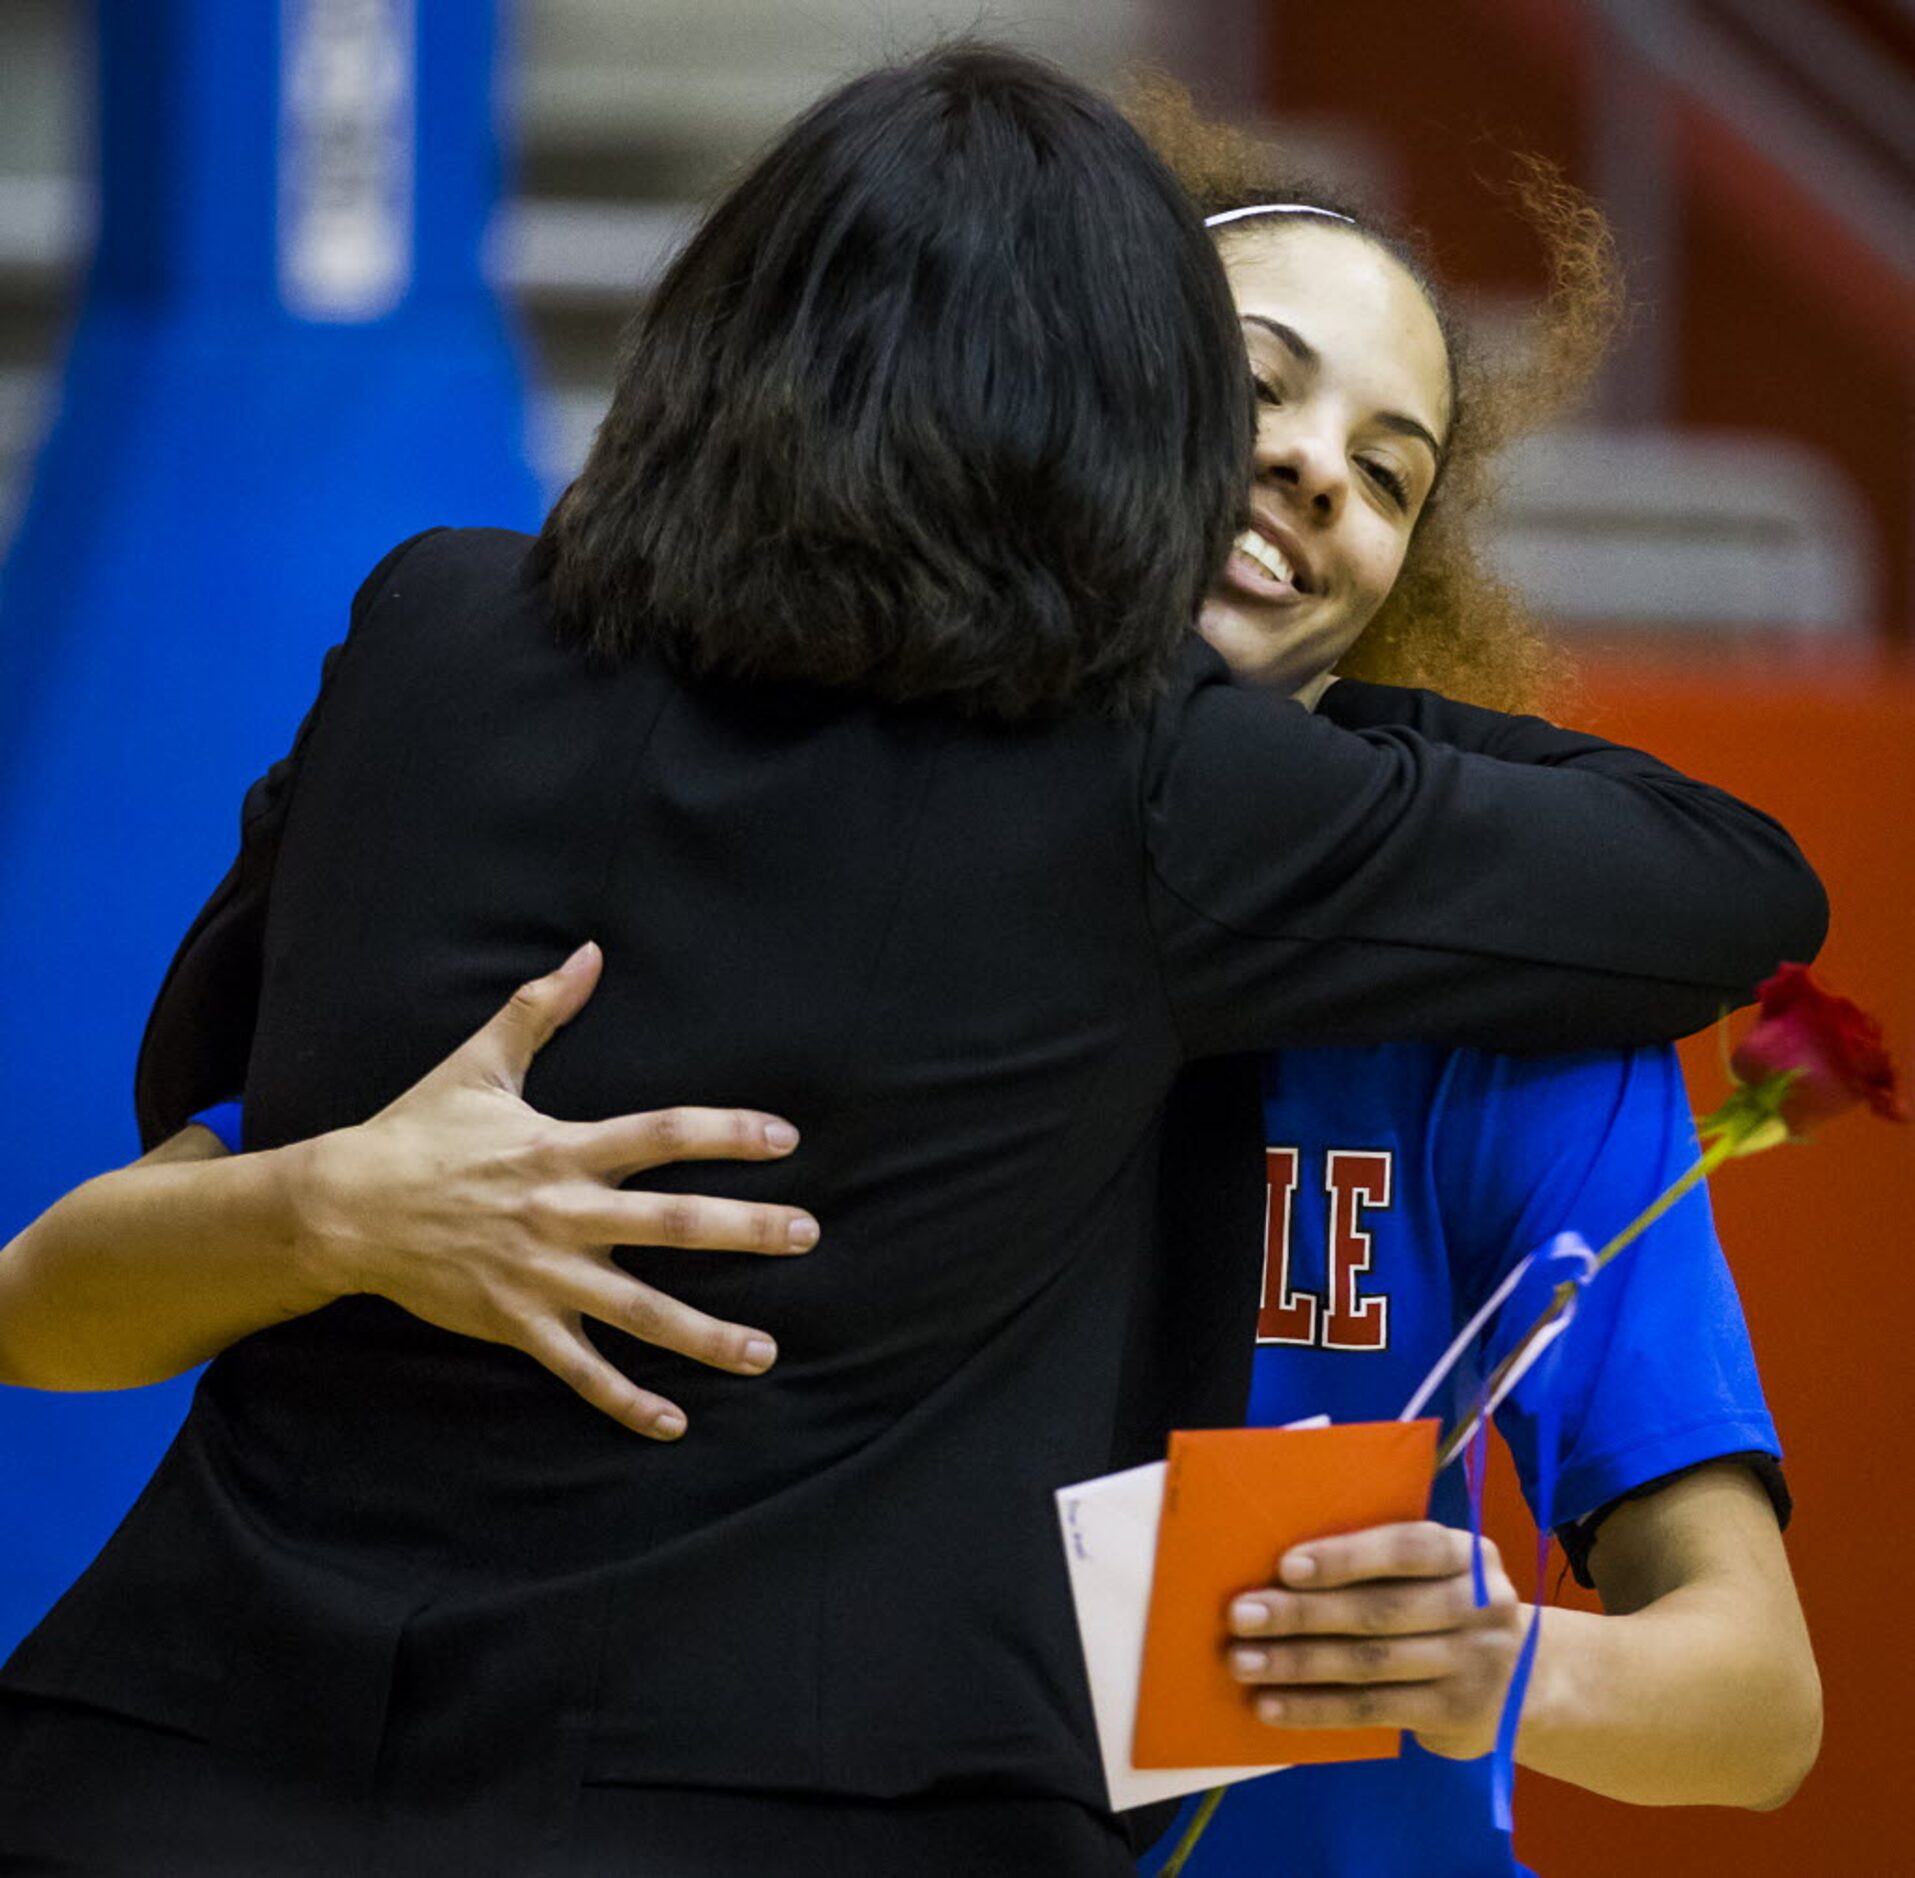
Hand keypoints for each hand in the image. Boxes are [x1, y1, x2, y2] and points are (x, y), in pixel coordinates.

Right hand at [287, 941, 816, 1439]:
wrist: (343, 1207)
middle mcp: (562, 1212)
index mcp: (562, 1147)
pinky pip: (580, 1369)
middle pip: (671, 1223)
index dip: (725, 1134)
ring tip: (766, 1352)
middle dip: (745, 1230)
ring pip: (640, 1311)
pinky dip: (625, 1400)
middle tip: (807, 1236)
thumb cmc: (417, 1131)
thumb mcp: (479, 1063)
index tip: (785, 1138)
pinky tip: (674, 1423)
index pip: (661, 1134)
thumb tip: (589, 952)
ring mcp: (541, 1275)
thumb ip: (539, 1009)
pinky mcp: (515, 1322)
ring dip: (706, 1334)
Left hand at [1226, 1521, 1524, 1760]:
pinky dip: (1316, 1708)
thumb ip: (1382, 1560)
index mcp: (1467, 1554)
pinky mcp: (1454, 1715)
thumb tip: (1281, 1563)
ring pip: (1368, 1664)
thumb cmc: (1446, 1605)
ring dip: (1297, 1664)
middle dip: (1302, 1613)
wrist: (1525, 1682)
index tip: (1287, 1566)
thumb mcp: (1437, 1571)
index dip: (1346, 1557)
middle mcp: (1479, 1606)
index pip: (1405, 1548)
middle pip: (1378, 1610)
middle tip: (1241, 1615)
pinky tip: (1272, 1706)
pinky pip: (1372, 1709)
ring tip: (1243, 1662)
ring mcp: (1473, 1666)